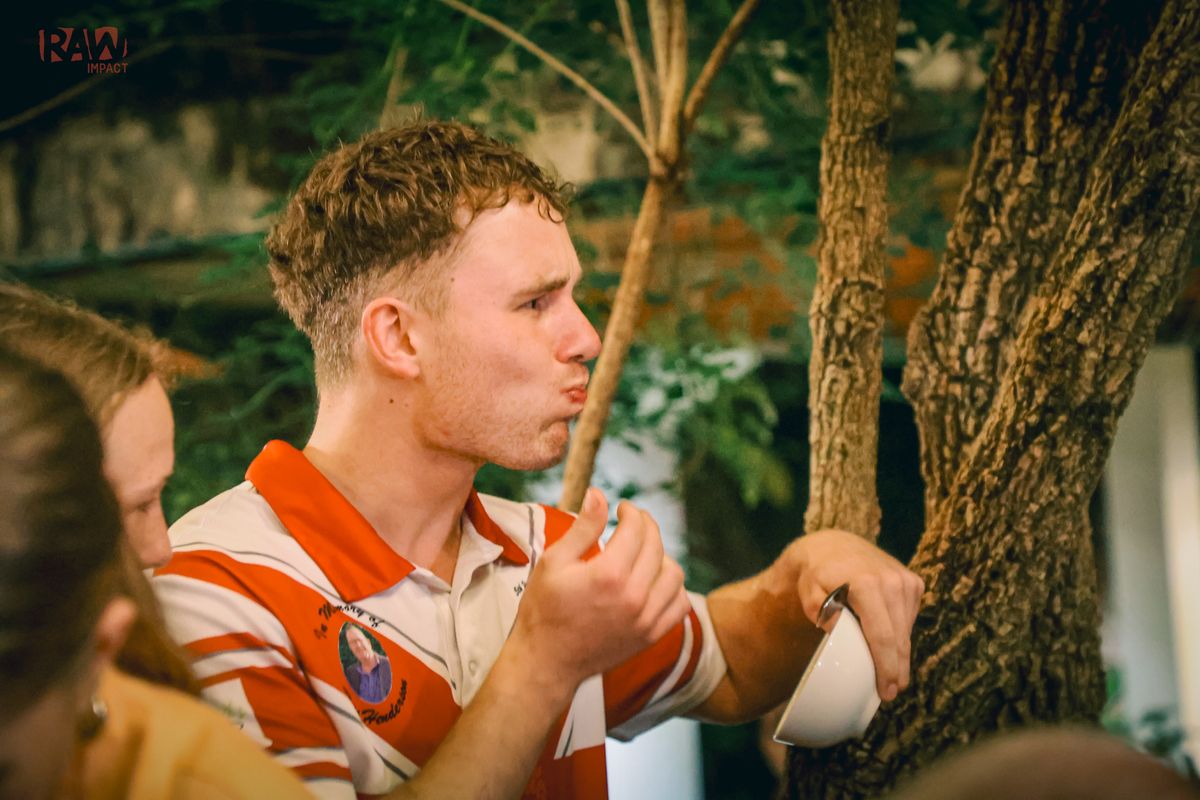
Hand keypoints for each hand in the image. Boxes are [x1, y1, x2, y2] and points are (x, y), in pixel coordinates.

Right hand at [508, 488, 691, 689]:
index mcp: (609, 574)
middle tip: (632, 522)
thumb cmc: (544, 609)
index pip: (636, 528)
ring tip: (642, 552)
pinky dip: (673, 588)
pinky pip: (679, 604)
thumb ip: (583, 527)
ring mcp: (646, 619)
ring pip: (674, 573)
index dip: (631, 511)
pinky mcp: (650, 636)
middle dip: (646, 526)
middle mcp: (634, 597)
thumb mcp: (554, 561)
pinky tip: (654, 581)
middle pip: (656, 546)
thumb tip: (600, 494)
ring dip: (662, 555)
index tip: (622, 508)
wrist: (546, 661)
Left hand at [787, 529, 923, 701]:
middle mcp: (892, 581)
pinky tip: (891, 645)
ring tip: (893, 676)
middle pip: (899, 638)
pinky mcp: (913, 581)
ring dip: (901, 654)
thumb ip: (822, 613)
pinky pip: (909, 617)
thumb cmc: (818, 575)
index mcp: (867, 585)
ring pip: (907, 630)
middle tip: (891, 693)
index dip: (885, 667)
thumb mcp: (811, 594)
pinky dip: (901, 633)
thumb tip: (838, 635)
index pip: (882, 636)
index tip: (886, 690)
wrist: (834, 546)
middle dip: (897, 669)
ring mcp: (905, 580)